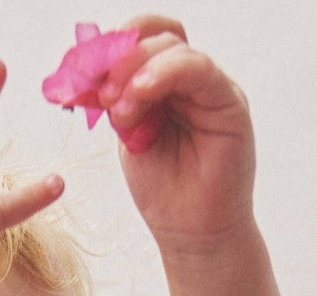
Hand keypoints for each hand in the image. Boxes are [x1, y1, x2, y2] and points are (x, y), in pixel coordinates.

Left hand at [99, 19, 256, 254]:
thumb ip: (121, 101)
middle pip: (158, 38)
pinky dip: (165, 73)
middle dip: (121, 59)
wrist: (192, 235)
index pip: (144, 40)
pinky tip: (140, 93)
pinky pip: (198, 69)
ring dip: (137, 70)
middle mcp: (192, 80)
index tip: (85, 69)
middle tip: (101, 93)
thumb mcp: (130, 137)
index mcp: (167, 84)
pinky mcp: (230, 103)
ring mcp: (212, 89)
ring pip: (174, 48)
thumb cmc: (164, 191)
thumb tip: (95, 71)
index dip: (114, 45)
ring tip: (119, 109)